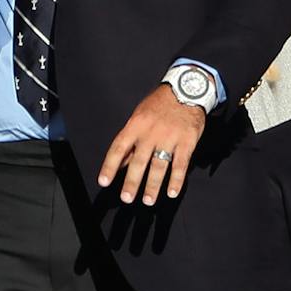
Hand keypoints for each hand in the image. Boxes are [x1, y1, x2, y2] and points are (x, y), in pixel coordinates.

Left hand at [97, 83, 207, 205]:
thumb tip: (121, 162)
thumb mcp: (139, 116)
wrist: (186, 90)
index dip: (110, 166)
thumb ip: (132, 140)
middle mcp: (150, 133)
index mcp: (135, 125)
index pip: (119, 148)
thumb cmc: (159, 105)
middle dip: (132, 182)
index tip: (104, 181)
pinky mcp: (187, 142)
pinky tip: (171, 192)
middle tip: (126, 198)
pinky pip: (180, 164)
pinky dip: (176, 180)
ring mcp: (169, 138)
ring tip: (147, 200)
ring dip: (153, 186)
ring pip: (159, 166)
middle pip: (139, 161)